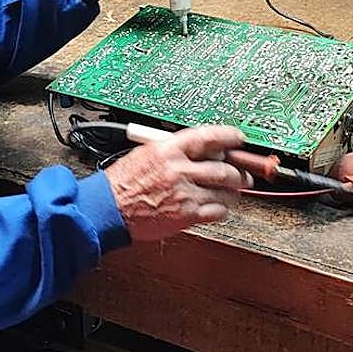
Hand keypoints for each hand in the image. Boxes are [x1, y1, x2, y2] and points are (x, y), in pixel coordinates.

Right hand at [104, 125, 252, 241]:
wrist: (109, 207)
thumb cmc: (123, 182)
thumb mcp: (146, 154)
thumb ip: (174, 151)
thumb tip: (200, 150)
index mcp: (168, 150)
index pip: (208, 137)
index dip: (228, 136)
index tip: (238, 138)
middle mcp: (179, 170)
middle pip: (223, 167)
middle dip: (238, 172)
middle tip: (243, 174)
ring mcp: (184, 193)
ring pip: (225, 191)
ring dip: (233, 192)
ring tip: (233, 192)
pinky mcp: (186, 215)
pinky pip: (217, 211)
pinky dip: (222, 209)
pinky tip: (218, 207)